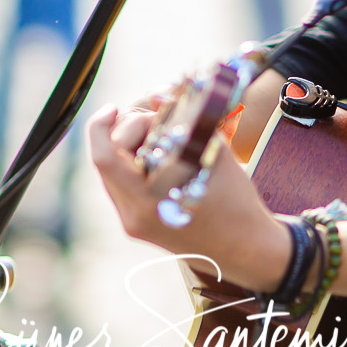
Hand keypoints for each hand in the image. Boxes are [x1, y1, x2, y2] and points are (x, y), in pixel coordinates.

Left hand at [87, 103, 289, 294]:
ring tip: (160, 139)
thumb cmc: (235, 199)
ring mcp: (133, 223)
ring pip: (111, 172)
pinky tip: (158, 157)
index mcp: (149, 201)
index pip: (105, 157)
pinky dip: (133, 164)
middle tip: (153, 121)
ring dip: (128, 147)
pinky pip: (121, 185)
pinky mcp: (137, 225)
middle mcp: (133, 216)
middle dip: (124, 131)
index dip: (101, 126)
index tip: (113, 106)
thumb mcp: (212, 152)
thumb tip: (157, 98)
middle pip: (106, 160)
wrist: (246, 248)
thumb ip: (181, 123)